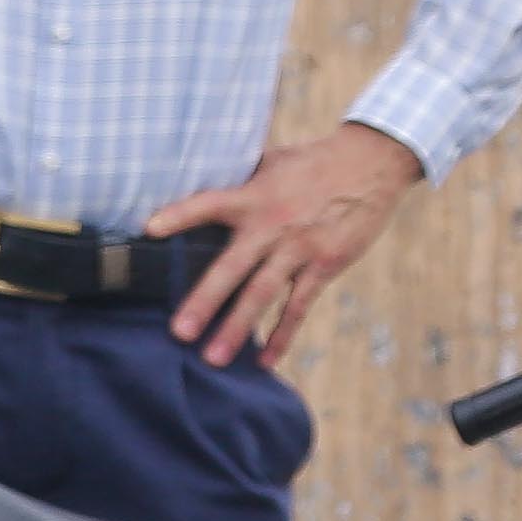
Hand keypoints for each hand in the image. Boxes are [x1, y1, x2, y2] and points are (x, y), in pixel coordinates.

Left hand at [147, 122, 424, 371]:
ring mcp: (300, 248)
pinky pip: (299, 306)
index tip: (149, 229)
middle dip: (205, 300)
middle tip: (179, 332)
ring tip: (213, 358)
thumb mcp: (274, 161)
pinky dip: (282, 334)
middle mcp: (273, 225)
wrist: (371, 164)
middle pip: (233, 267)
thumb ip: (242, 179)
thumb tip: (204, 180)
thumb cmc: (315, 161)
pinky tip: (265, 359)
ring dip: (238, 327)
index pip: (209, 203)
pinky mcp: (325, 264)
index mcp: (255, 196)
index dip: (180, 214)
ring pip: (263, 294)